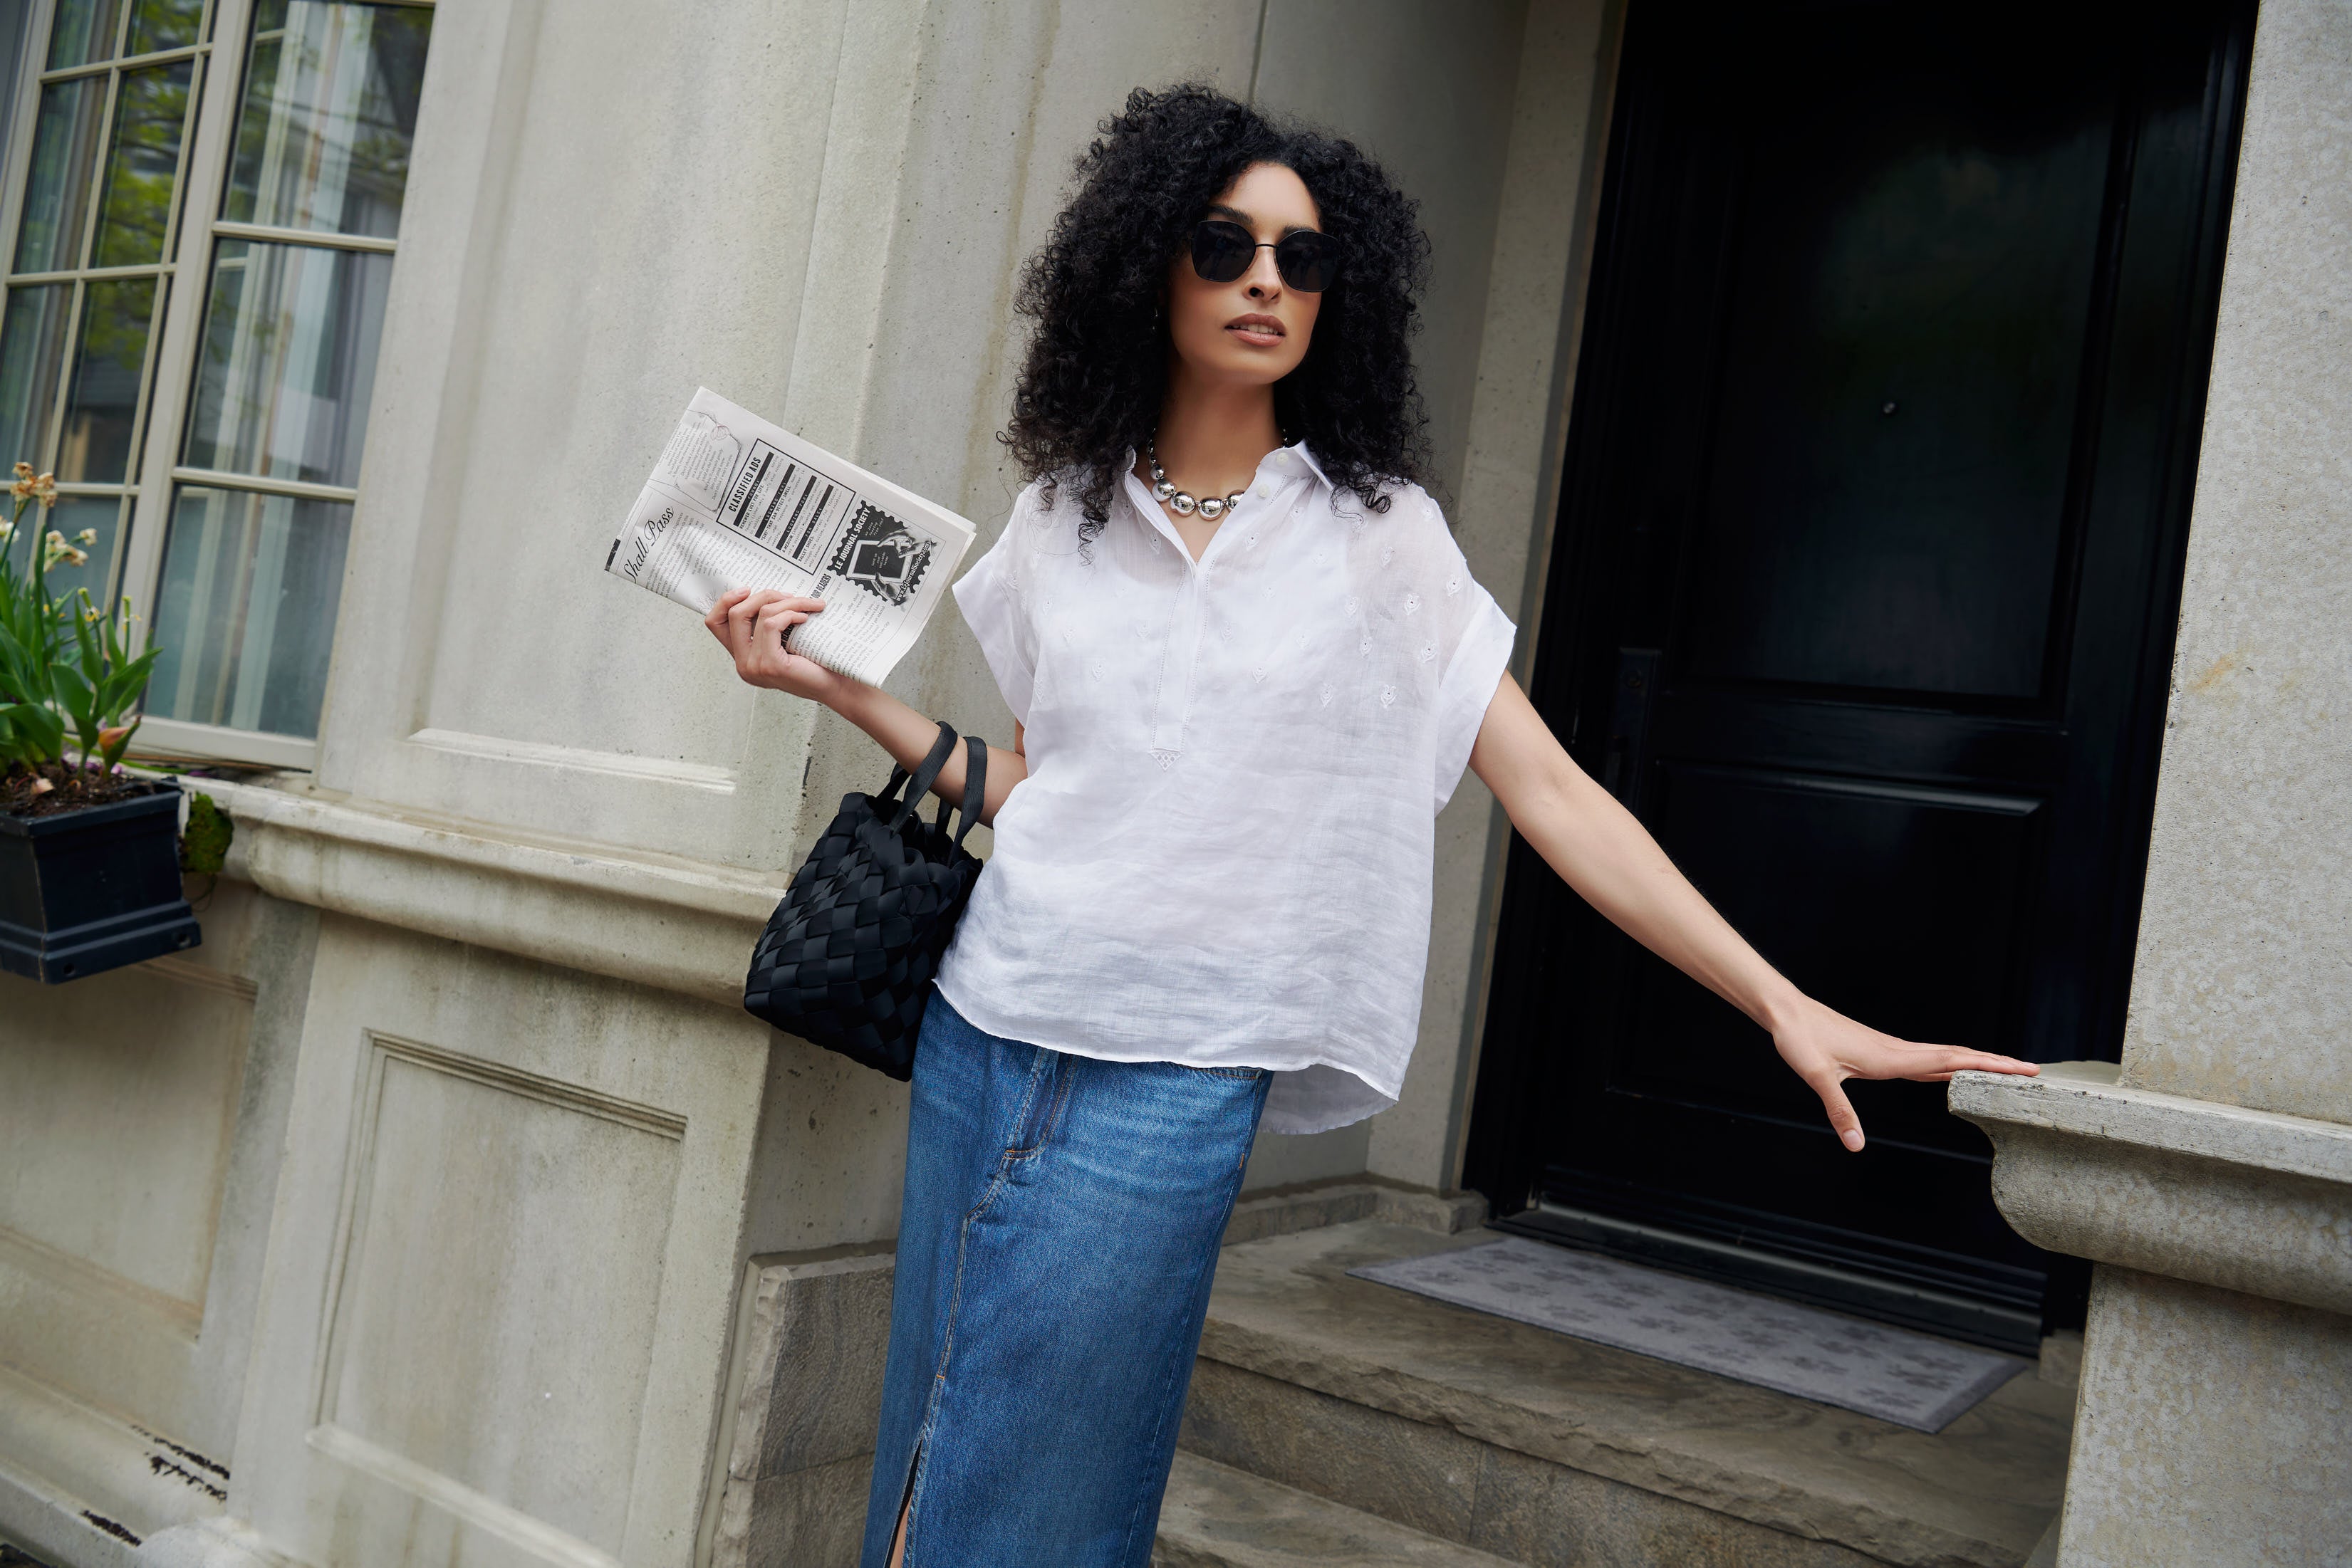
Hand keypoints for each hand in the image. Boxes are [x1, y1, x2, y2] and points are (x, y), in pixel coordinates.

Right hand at [705, 587, 844, 703]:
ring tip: (807, 605)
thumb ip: (768, 624)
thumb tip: (768, 593)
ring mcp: (754, 667)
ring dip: (787, 602)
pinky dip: (790, 614)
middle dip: (763, 596)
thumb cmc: (816, 662)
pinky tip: (805, 618)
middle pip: (734, 614)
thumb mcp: (785, 639)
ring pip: (760, 615)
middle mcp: (743, 664)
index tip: (748, 590)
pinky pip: (771, 625)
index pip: (715, 623)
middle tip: (788, 595)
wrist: (837, 685)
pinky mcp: (770, 665)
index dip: (725, 601)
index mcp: (743, 657)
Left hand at [1768, 992, 2038, 1151]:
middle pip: (1957, 1056)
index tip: (2020, 1069)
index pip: (1950, 1062)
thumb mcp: (1817, 1077)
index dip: (1986, 1067)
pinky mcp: (1881, 1051)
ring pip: (1944, 1055)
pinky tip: (1954, 1071)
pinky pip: (1926, 1058)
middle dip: (1996, 1064)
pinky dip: (1950, 1063)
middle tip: (2033, 1070)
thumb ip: (1838, 1111)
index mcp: (1891, 1057)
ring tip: (2007, 1070)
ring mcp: (1891, 1049)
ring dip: (1977, 1062)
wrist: (1786, 1012)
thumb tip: (1856, 1146)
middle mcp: (1897, 1051)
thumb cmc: (1800, 1040)